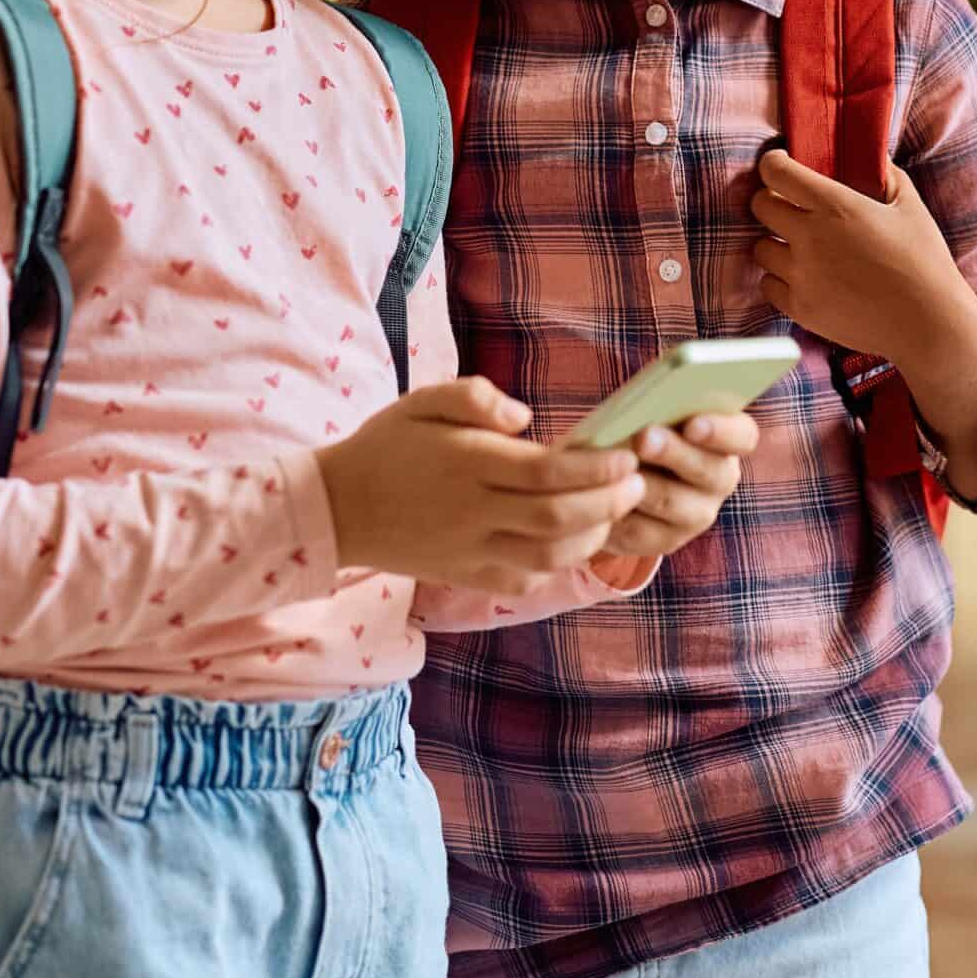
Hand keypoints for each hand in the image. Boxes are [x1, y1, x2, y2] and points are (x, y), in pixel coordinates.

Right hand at [318, 378, 645, 595]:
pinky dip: (557, 565)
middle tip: (638, 483)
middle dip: (609, 503)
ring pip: (549, 556)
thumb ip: (475, 397)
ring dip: (592, 537)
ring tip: (614, 512)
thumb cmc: (389, 444)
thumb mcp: (423, 400)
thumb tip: (525, 418)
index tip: (627, 456)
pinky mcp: (466, 575)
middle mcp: (472, 512)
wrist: (337, 507)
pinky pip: (523, 580)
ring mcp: (470, 551)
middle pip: (558, 517)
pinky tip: (572, 541)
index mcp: (467, 464)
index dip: (595, 469)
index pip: (546, 473)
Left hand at [596, 412, 759, 559]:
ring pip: (675, 502)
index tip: (693, 423)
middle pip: (711, 470)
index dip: (721, 431)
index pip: (743, 436)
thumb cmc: (646, 424)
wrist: (625, 472)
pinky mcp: (666, 539)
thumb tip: (647, 401)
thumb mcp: (658, 408)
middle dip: (674, 453)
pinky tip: (604, 494)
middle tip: (643, 438)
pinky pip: (644, 530)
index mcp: (730, 439)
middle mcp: (721, 478)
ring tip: (619, 468)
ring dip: (645, 484)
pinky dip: (623, 511)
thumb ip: (662, 403)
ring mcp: (698, 513)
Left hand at [749, 149, 976, 365]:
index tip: (781, 165)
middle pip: (760, 206)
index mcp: (836, 206)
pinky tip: (804, 277)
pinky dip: (780, 280)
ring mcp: (802, 276)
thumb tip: (872, 155)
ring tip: (799, 247)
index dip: (774, 163)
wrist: (928, 324)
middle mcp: (810, 238)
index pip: (776, 172)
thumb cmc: (924, 262)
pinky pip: (769, 286)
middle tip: (788, 206)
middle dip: (771, 200)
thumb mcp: (910, 206)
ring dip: (775, 243)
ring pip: (760, 248)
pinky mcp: (801, 309)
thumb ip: (886, 174)